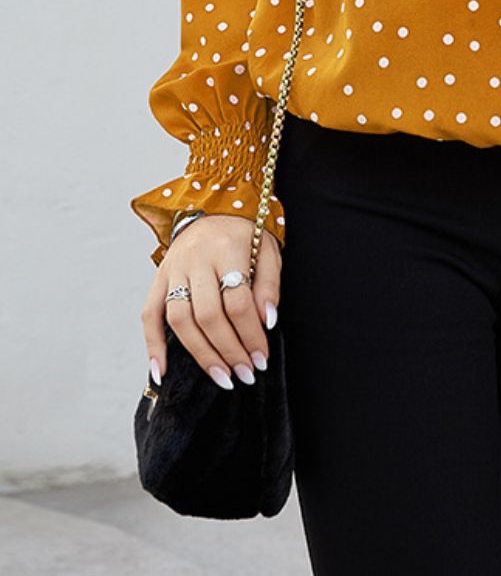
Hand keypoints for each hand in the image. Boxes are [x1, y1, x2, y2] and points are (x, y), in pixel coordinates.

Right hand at [139, 214, 281, 389]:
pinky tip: (162, 373)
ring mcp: (173, 269)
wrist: (214, 206)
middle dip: (228, 350)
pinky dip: (152, 346)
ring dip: (200, 354)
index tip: (261, 358)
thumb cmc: (246, 232)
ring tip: (221, 376)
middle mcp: (196, 259)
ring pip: (179, 320)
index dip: (250, 335)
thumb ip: (269, 285)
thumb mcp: (268, 250)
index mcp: (227, 249)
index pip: (238, 302)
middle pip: (208, 315)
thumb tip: (267, 322)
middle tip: (244, 374)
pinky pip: (149, 315)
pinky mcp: (158, 278)